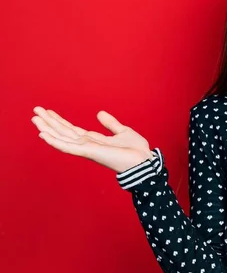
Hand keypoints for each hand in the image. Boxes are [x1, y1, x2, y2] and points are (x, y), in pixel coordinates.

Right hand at [32, 107, 154, 172]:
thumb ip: (110, 124)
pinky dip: (55, 141)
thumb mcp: (123, 131)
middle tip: (35, 111)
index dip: (59, 120)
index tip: (48, 111)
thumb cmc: (136, 151)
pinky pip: (68, 147)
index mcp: (94, 140)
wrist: (144, 161)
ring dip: (48, 129)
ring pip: (62, 137)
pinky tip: (44, 135)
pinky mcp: (89, 152)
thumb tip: (99, 113)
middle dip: (49, 122)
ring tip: (35, 119)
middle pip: (63, 132)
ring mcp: (87, 149)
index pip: (72, 129)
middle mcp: (87, 145)